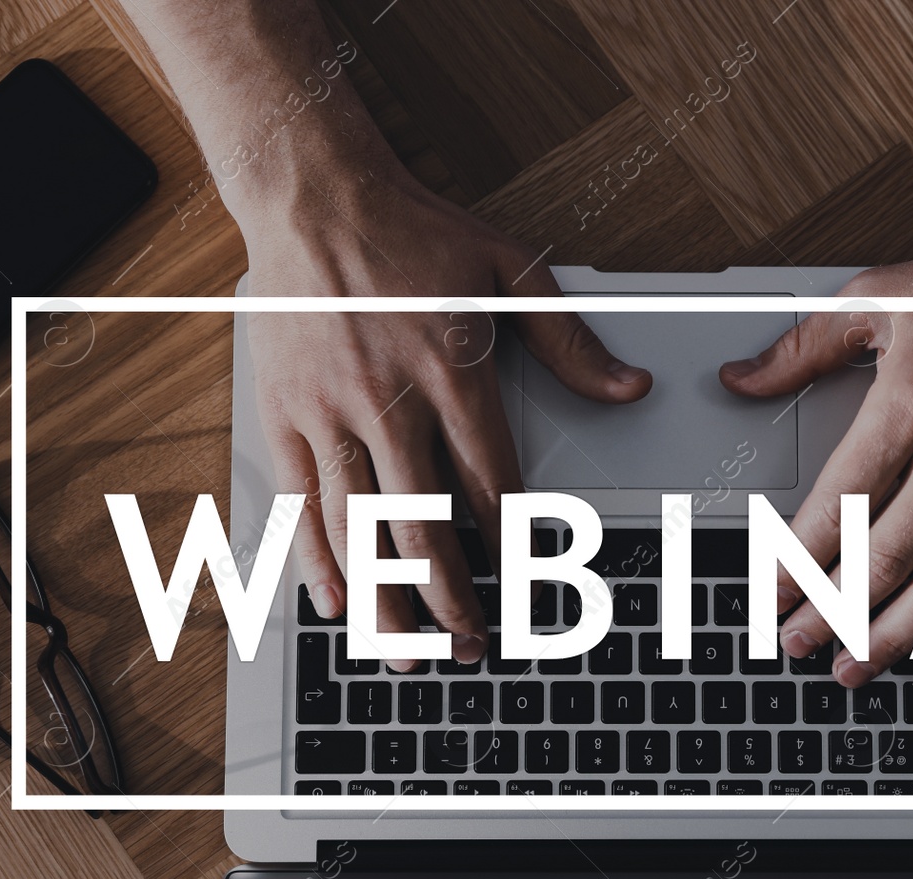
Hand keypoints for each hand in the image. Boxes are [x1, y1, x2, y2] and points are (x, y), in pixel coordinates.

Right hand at [242, 157, 650, 667]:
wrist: (314, 194)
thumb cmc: (413, 231)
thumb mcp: (511, 269)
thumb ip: (571, 340)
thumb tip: (629, 386)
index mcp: (453, 371)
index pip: (490, 483)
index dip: (512, 549)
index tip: (526, 591)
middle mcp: (389, 400)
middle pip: (424, 523)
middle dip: (450, 596)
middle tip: (470, 645)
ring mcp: (329, 412)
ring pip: (359, 527)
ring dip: (385, 597)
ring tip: (407, 650)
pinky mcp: (283, 414)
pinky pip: (301, 501)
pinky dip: (317, 558)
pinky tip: (337, 602)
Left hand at [719, 211, 912, 685]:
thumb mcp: (881, 295)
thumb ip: (804, 347)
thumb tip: (740, 379)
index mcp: (911, 400)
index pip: (840, 505)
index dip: (797, 560)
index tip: (771, 593)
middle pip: (883, 556)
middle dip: (830, 612)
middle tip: (794, 643)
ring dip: (890, 635)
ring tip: (850, 667)